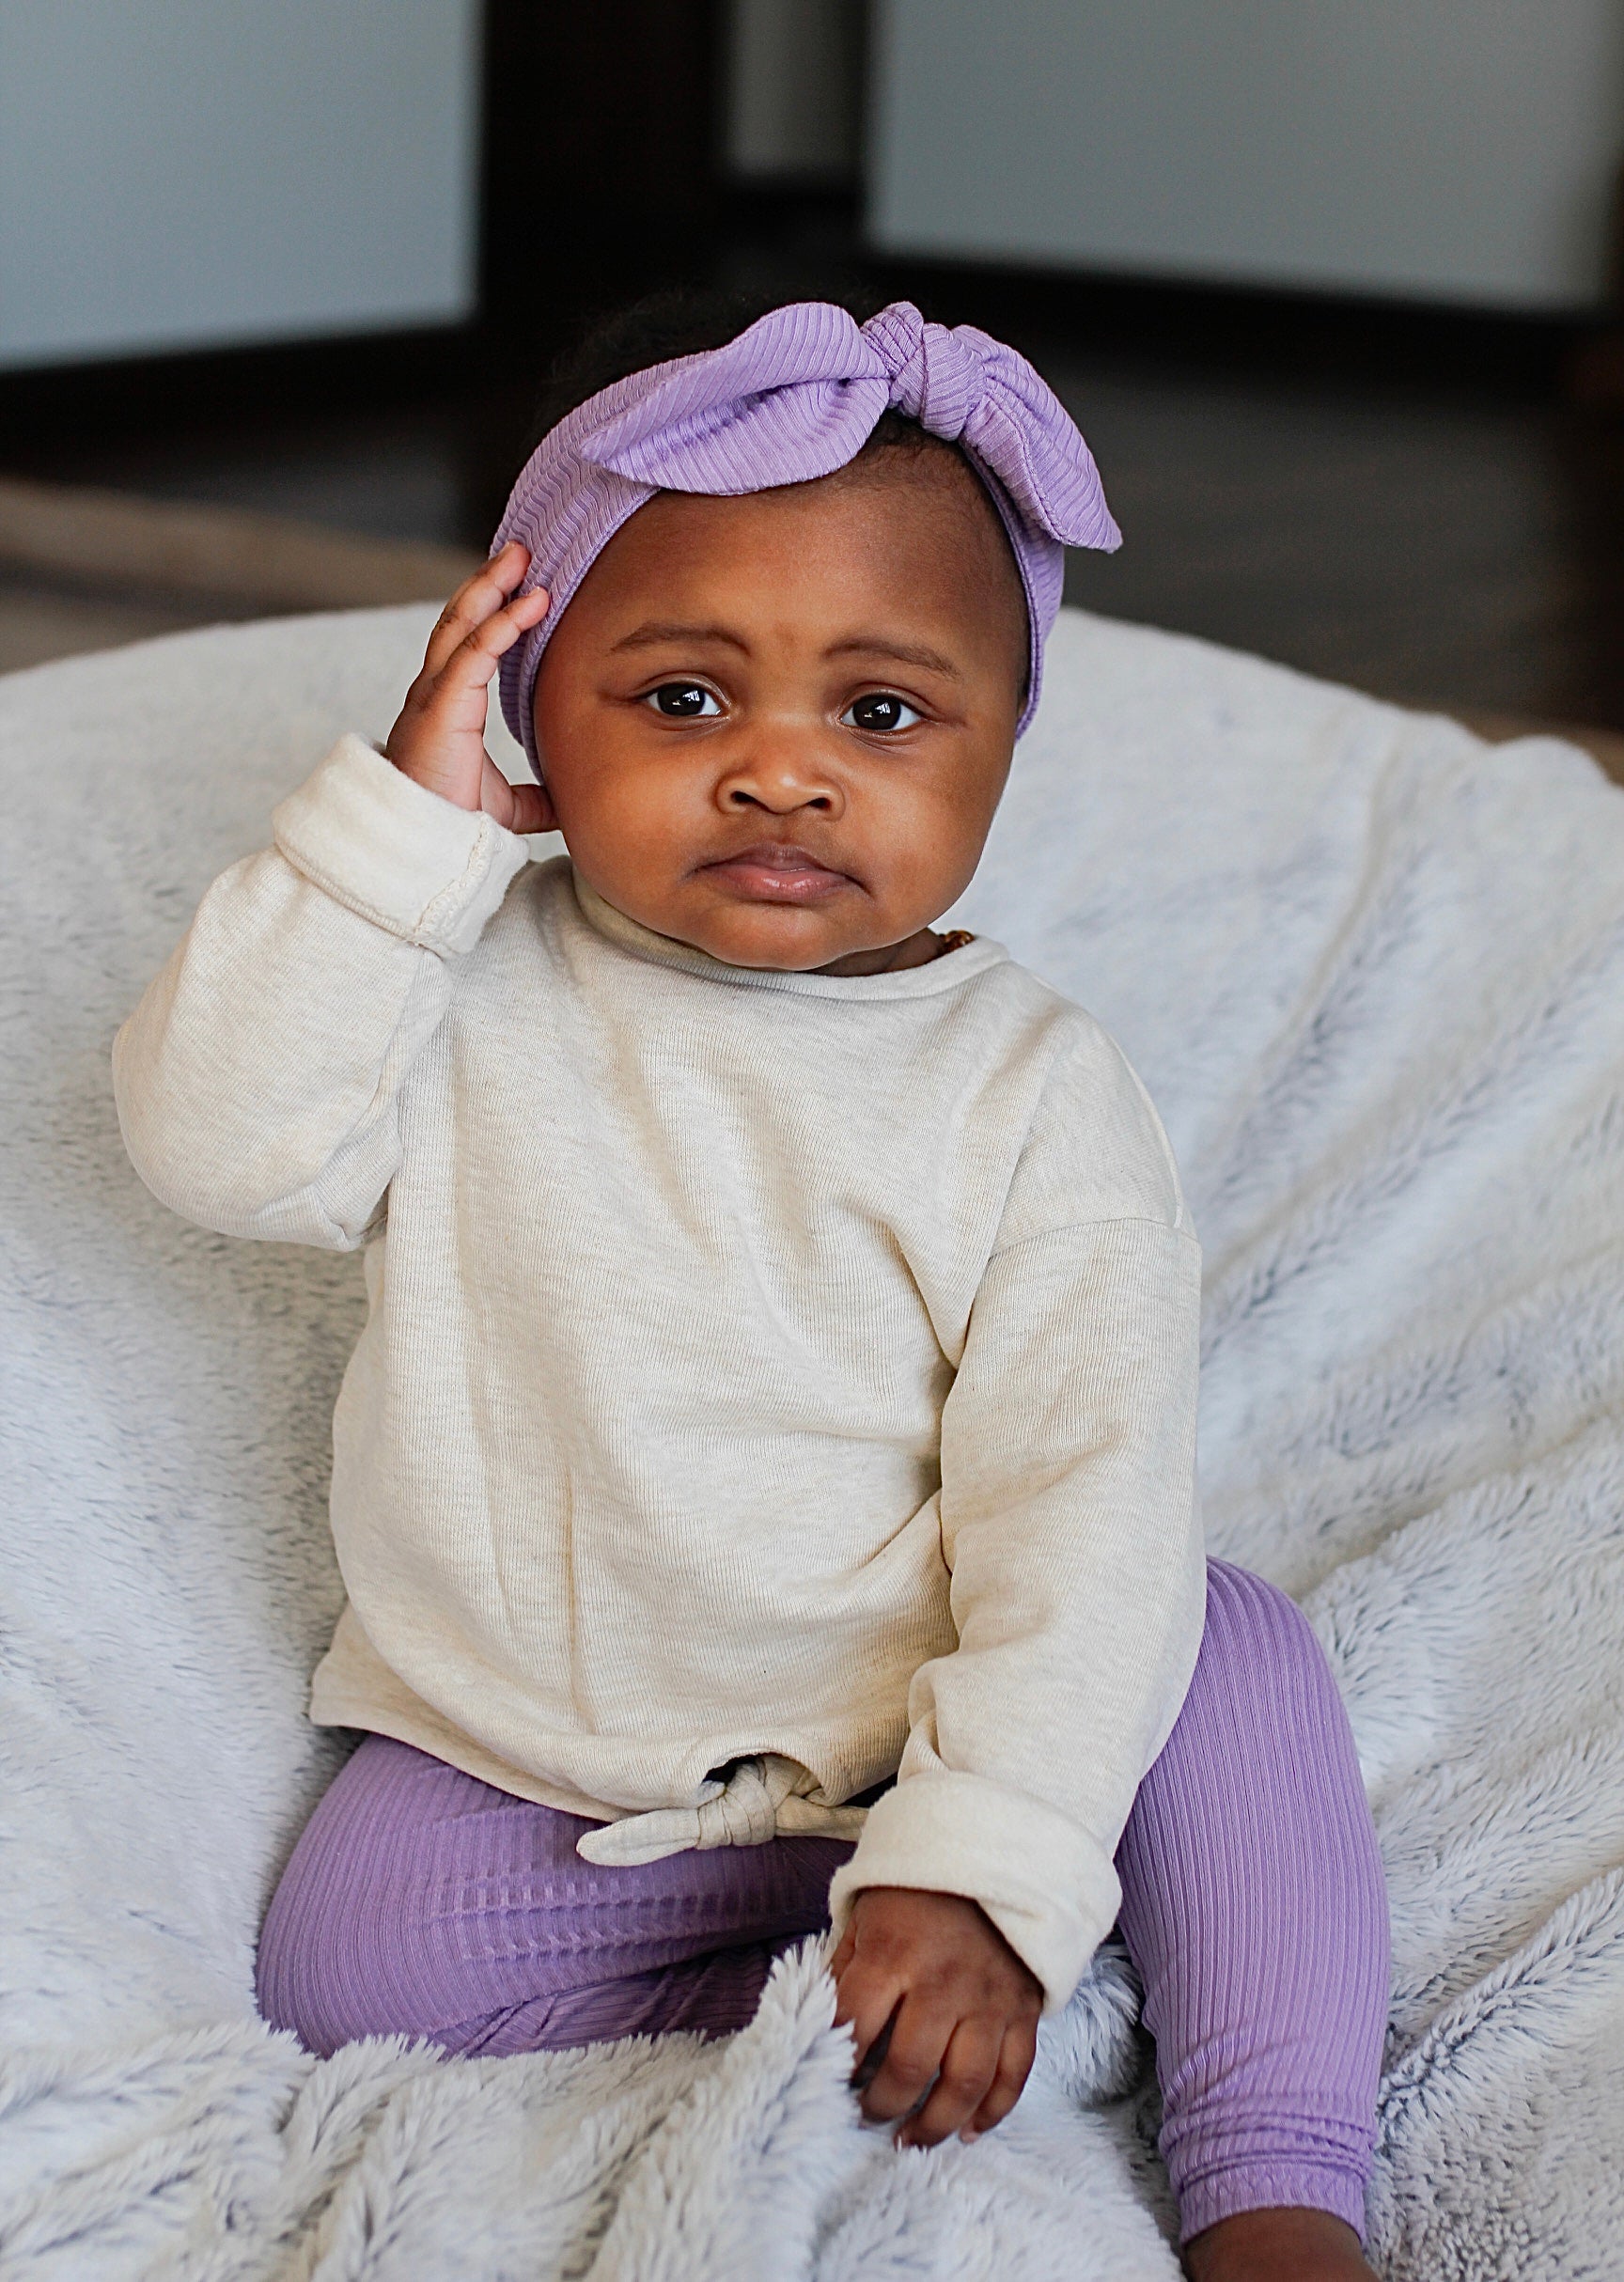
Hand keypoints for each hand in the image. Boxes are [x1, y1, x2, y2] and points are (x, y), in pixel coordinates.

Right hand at [385, 541, 554, 831]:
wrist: (427, 850)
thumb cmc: (453, 825)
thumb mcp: (505, 806)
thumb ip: (532, 797)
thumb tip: (567, 800)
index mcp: (446, 707)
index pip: (466, 644)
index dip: (489, 610)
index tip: (518, 584)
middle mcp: (434, 693)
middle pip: (458, 620)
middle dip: (488, 582)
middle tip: (520, 551)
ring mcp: (434, 697)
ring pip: (460, 625)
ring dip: (491, 586)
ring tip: (521, 557)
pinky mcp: (442, 708)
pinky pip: (472, 654)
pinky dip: (502, 624)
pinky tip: (528, 603)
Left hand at [830, 1886, 1041, 2147]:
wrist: (992, 1852)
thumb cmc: (916, 1888)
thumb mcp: (867, 1913)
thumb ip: (846, 1969)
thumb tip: (823, 2028)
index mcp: (894, 1954)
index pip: (855, 2028)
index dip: (837, 2064)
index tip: (830, 2081)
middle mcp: (943, 1982)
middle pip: (909, 2069)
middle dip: (881, 2105)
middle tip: (868, 2117)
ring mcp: (988, 1999)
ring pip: (964, 2085)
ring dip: (935, 2125)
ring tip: (911, 2141)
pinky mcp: (1023, 2009)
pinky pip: (1013, 2075)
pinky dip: (992, 2112)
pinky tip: (969, 2130)